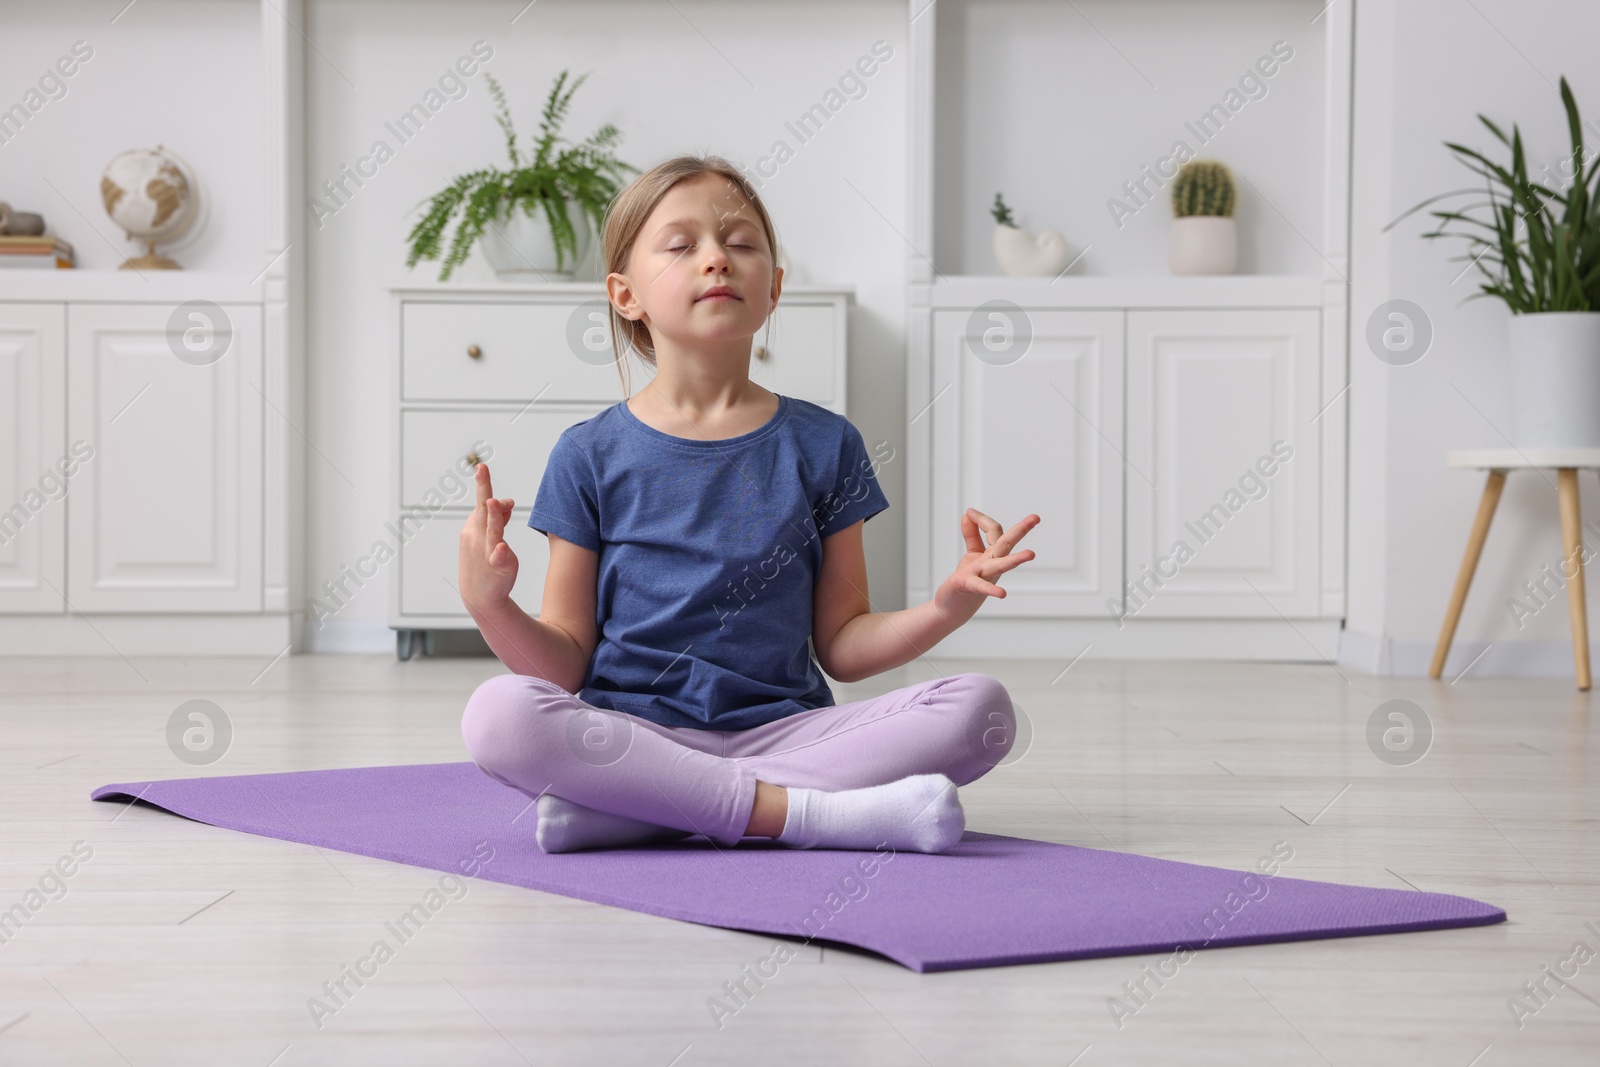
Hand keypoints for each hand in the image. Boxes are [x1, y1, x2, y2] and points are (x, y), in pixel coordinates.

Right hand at [459, 463, 517, 612]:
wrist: (479, 595)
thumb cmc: (483, 561)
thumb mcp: (488, 537)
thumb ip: (498, 518)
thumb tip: (506, 502)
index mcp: (473, 526)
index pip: (483, 505)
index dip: (494, 496)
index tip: (508, 500)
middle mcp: (477, 535)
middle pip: (482, 509)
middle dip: (483, 487)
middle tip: (482, 468)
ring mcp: (486, 550)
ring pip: (491, 530)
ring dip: (493, 516)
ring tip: (494, 502)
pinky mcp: (497, 566)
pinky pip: (497, 558)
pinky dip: (499, 552)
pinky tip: (502, 549)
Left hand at [933, 508, 1038, 622]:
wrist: (954, 607)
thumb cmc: (967, 580)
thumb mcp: (972, 554)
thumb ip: (972, 534)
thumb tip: (968, 513)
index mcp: (993, 553)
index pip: (994, 530)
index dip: (982, 519)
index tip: (969, 512)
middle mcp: (992, 563)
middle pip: (1007, 543)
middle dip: (1021, 529)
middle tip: (1036, 518)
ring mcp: (984, 575)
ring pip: (1001, 564)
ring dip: (1015, 560)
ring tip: (1031, 554)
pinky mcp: (969, 586)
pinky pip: (981, 586)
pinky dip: (991, 589)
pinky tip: (1002, 594)